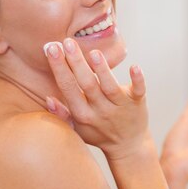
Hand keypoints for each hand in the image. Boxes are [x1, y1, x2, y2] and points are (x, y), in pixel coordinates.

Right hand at [44, 38, 149, 159]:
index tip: (50, 48)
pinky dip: (137, 80)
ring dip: (102, 71)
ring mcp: (120, 106)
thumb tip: (48, 98)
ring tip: (94, 53)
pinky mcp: (138, 103)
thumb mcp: (77, 127)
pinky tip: (135, 67)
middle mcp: (101, 110)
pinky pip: (138, 91)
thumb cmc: (98, 132)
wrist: (128, 146)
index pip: (68, 88)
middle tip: (67, 42)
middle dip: (76, 63)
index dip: (59, 68)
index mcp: (83, 114)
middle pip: (87, 85)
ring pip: (110, 87)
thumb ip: (62, 113)